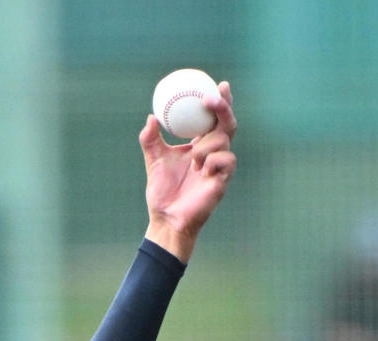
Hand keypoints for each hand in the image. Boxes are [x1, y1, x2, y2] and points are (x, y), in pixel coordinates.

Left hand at [141, 81, 236, 262]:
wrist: (166, 219)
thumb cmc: (162, 191)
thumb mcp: (154, 160)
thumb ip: (150, 139)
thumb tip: (151, 117)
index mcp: (200, 144)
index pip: (213, 118)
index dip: (219, 101)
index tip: (217, 84)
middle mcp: (213, 152)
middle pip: (227, 122)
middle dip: (223, 107)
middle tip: (213, 97)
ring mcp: (220, 166)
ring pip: (222, 140)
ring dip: (206, 146)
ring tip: (193, 162)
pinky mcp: (223, 180)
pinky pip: (226, 159)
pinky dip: (213, 160)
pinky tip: (202, 170)